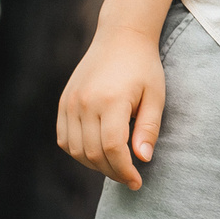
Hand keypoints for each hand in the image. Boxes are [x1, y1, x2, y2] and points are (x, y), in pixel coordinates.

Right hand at [58, 19, 165, 188]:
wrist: (120, 37)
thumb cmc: (143, 66)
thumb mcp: (156, 95)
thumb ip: (149, 128)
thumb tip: (142, 159)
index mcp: (111, 101)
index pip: (113, 148)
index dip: (125, 170)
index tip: (137, 182)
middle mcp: (85, 102)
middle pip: (93, 153)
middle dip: (112, 171)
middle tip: (129, 177)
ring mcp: (70, 102)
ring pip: (76, 150)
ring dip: (94, 165)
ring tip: (115, 165)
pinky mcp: (64, 102)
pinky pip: (64, 138)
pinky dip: (77, 151)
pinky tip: (96, 152)